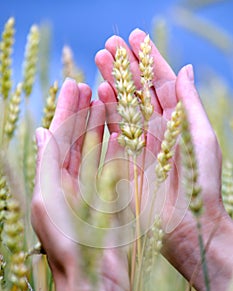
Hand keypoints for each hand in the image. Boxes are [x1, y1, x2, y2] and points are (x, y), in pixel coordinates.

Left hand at [31, 78, 143, 290]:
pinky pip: (116, 164)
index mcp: (52, 179)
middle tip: (90, 86)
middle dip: (83, 112)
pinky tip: (119, 129)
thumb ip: (48, 162)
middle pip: (78, 138)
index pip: (58, 136)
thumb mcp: (48, 196)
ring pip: (98, 148)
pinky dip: (118, 145)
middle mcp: (71, 180)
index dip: (65, 111)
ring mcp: (94, 186)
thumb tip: (41, 131)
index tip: (74, 86)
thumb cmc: (66, 240)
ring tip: (107, 100)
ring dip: (101, 124)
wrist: (94, 278)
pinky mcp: (114, 195)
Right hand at [95, 28, 232, 290]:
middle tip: (107, 47)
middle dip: (124, 69)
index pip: (161, 84)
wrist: (188, 226)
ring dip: (112, 87)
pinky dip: (105, 115)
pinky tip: (99, 99)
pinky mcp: (126, 161)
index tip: (132, 39)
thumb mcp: (201, 138)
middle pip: (138, 93)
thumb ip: (190, 104)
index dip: (148, 60)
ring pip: (123, 109)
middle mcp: (157, 129)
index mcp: (178, 121)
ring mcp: (140, 143)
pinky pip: (113, 133)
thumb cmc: (202, 183)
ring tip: (99, 67)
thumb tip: (185, 69)